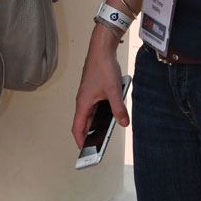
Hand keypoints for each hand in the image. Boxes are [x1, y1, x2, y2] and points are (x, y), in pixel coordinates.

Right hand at [71, 29, 128, 146]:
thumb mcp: (114, 90)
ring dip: (95, 124)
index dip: (80, 141)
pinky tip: (111, 114)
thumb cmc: (103, 66)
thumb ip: (118, 108)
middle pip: (83, 123)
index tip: (84, 151)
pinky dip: (101, 114)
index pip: (77, 127)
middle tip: (96, 147)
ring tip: (103, 134)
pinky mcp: (94, 90)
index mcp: (83, 102)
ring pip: (90, 114)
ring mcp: (88, 95)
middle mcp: (83, 100)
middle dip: (89, 136)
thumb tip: (124, 122)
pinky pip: (95, 106)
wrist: (101, 48)